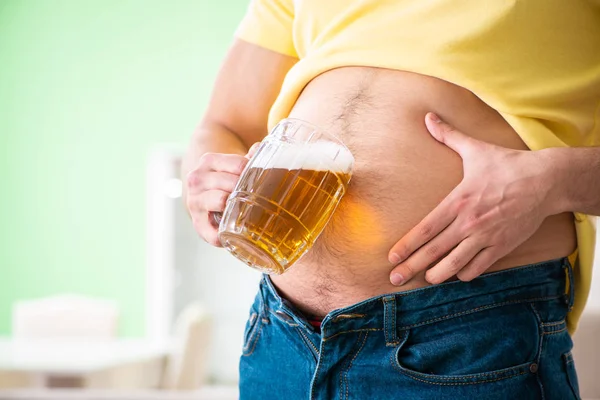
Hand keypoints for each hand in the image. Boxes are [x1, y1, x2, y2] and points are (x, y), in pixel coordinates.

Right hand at [186, 143, 259, 245]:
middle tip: (258, 197)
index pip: (239, 165)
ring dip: (236, 206)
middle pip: (232, 183)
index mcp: (209, 161)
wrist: (206, 193)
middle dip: (246, 190)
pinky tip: (233, 232)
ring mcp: (195, 200)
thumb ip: (250, 157)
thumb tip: (260, 149)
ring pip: (221, 200)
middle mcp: (197, 179)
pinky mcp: (197, 222)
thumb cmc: (226, 178)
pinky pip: (212, 232)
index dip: (253, 173)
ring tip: (246, 210)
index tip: (260, 179)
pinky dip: (224, 234)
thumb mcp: (235, 164)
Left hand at [388, 113, 555, 284]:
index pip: (425, 229)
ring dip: (438, 274)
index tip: (392, 257)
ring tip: (426, 279)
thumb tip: (429, 117)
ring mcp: (486, 236)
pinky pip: (479, 267)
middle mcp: (469, 222)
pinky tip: (458, 274)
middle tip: (395, 278)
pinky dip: (466, 273)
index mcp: (458, 202)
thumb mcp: (475, 149)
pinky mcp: (502, 246)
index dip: (407, 245)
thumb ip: (449, 136)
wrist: (546, 180)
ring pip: (456, 264)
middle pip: (434, 251)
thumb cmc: (507, 166)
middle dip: (412, 267)